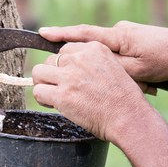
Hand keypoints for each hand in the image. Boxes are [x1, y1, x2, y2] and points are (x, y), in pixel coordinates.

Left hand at [31, 41, 153, 142]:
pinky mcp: (62, 95)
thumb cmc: (123, 98)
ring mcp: (70, 76)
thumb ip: (91, 62)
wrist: (129, 118)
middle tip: (62, 89)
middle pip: (50, 59)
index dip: (65, 65)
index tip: (70, 77)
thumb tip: (67, 65)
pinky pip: (38, 91)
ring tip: (53, 95)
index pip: (65, 50)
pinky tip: (53, 104)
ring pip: (39, 72)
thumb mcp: (112, 67)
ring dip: (43, 84)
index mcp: (94, 48)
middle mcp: (80, 58)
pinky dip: (42, 99)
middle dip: (53, 74)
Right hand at [39, 21, 167, 82]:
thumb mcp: (136, 70)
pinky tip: (141, 82)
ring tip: (135, 86)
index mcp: (116, 37)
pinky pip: (121, 55)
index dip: (60, 34)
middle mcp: (119, 31)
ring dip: (116, 71)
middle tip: (89, 80)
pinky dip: (124, 68)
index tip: (41, 33)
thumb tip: (88, 65)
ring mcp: (128, 34)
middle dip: (89, 64)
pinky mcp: (137, 39)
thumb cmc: (167, 61)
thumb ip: (110, 66)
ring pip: (109, 55)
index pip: (82, 33)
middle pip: (93, 47)